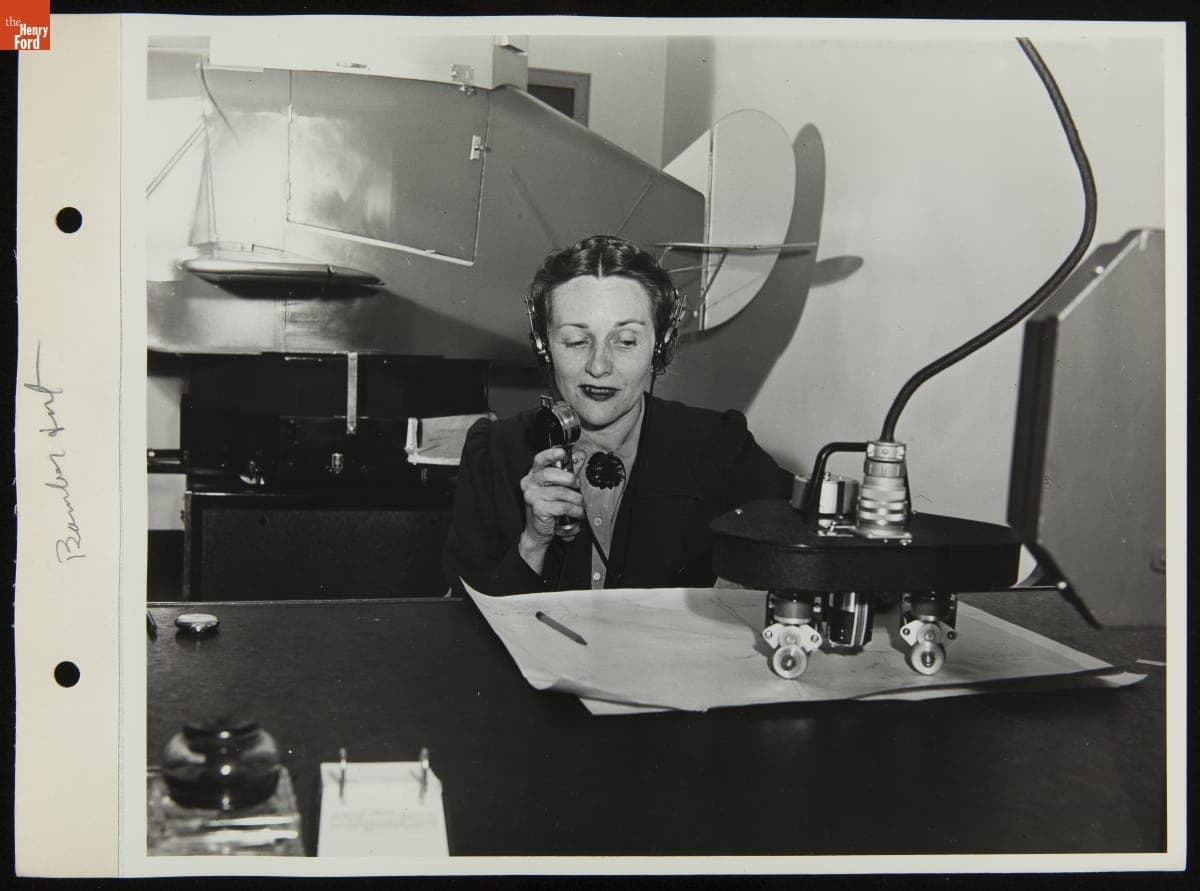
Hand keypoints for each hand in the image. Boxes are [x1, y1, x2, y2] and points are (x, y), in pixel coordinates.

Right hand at [518, 447, 583, 569]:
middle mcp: (530, 484)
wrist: (537, 531)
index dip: (551, 454)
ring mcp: (532, 497)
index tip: (562, 453)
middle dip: (570, 479)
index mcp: (533, 476)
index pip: (539, 460)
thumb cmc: (547, 508)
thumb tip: (578, 458)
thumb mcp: (555, 488)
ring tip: (580, 504)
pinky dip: (575, 510)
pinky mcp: (539, 509)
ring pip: (561, 492)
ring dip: (576, 499)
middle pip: (551, 474)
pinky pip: (563, 506)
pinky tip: (577, 513)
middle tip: (578, 485)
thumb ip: (566, 473)